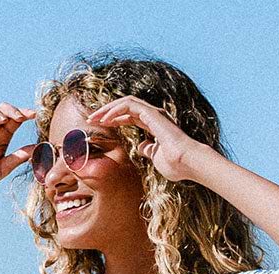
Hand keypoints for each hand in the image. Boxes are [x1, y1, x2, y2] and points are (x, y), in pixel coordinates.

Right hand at [0, 102, 36, 200]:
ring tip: (3, 120)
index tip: (34, 116)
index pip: (15, 120)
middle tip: (20, 117)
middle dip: (12, 110)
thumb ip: (17, 158)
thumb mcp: (2, 169)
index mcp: (2, 137)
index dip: (24, 114)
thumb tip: (38, 148)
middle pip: (2, 110)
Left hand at [86, 96, 203, 182]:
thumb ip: (148, 151)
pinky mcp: (152, 113)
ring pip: (125, 103)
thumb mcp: (156, 158)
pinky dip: (115, 110)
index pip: (129, 116)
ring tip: (94, 117)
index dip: (113, 120)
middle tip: (91, 120)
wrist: (187, 163)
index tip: (99, 127)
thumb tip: (141, 147)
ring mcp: (153, 113)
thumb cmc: (176, 165)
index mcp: (154, 124)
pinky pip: (129, 106)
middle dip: (106, 112)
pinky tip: (105, 119)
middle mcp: (153, 115)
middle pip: (124, 107)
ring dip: (107, 109)